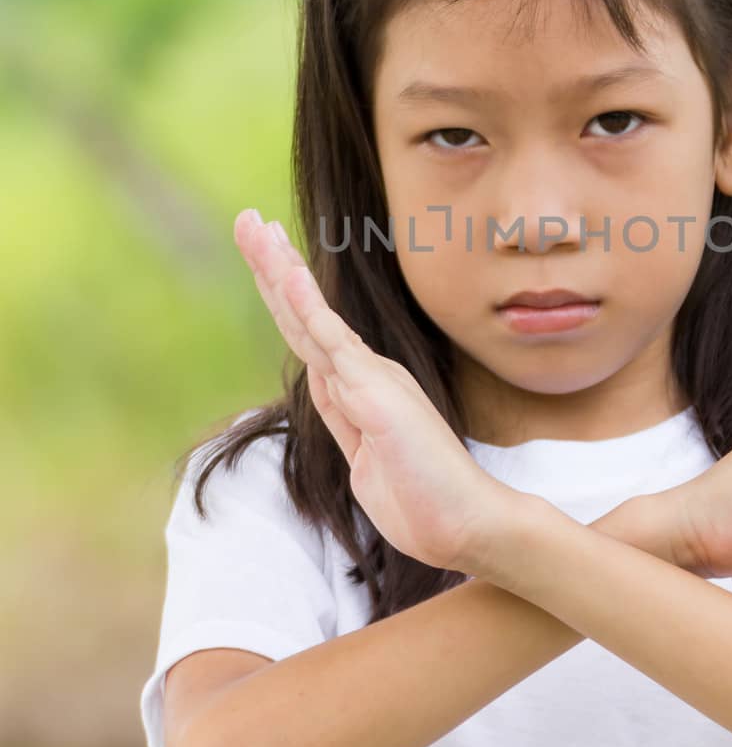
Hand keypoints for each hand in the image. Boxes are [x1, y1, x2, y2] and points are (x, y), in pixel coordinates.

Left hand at [233, 208, 516, 575]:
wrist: (467, 525)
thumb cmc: (424, 501)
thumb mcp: (367, 462)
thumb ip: (345, 421)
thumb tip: (325, 387)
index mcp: (362, 389)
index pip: (310, 334)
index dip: (283, 295)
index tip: (265, 257)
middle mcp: (366, 373)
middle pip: (303, 314)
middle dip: (272, 265)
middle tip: (248, 221)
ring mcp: (372, 378)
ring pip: (311, 316)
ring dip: (279, 270)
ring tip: (254, 228)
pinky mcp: (378, 392)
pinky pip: (334, 343)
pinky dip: (307, 307)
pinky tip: (286, 275)